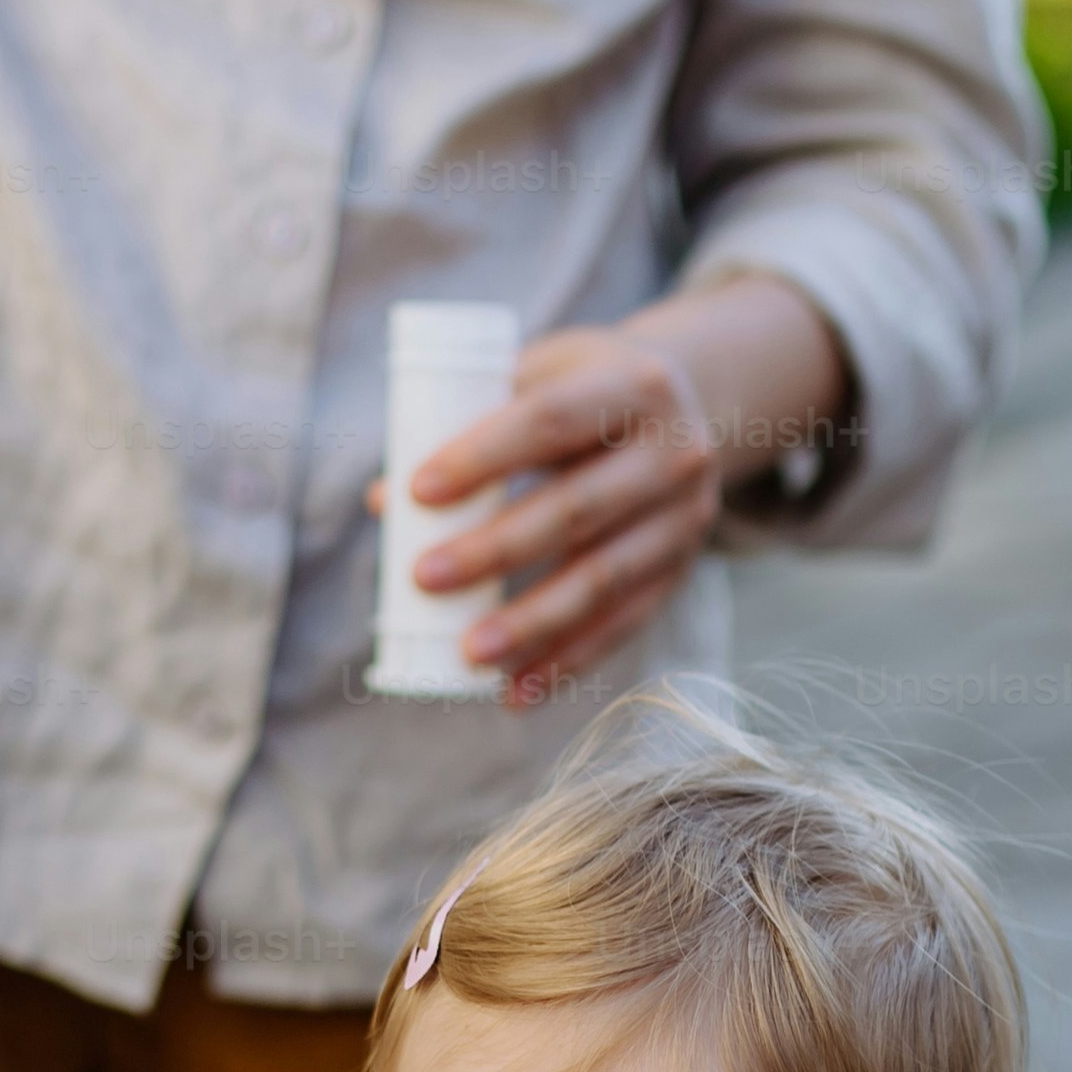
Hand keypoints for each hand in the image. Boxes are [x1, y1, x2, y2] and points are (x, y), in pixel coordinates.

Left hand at [388, 321, 733, 707]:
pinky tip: (515, 693)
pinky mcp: (679, 573)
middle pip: (576, 510)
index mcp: (634, 386)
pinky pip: (622, 626)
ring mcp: (683, 520)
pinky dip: (567, 663)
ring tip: (469, 653)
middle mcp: (675, 453)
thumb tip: (382, 504)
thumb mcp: (542, 379)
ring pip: (603, 580)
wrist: (688, 409)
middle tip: (424, 578)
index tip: (417, 493)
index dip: (483, 457)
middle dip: (496, 550)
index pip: (550, 421)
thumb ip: (467, 427)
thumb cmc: (584, 393)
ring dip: (532, 623)